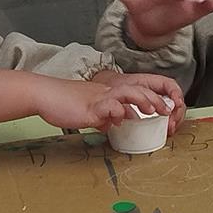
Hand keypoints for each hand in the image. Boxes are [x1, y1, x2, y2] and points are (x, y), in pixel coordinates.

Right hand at [35, 73, 184, 133]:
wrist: (46, 95)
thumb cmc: (64, 103)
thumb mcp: (89, 111)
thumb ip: (104, 116)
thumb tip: (114, 123)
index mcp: (108, 93)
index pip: (134, 91)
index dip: (150, 98)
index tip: (162, 109)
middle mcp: (107, 93)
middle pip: (136, 89)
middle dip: (155, 98)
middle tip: (167, 110)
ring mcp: (99, 98)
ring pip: (127, 92)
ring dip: (142, 99)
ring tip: (154, 109)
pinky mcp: (90, 107)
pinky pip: (108, 106)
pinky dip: (117, 111)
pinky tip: (121, 119)